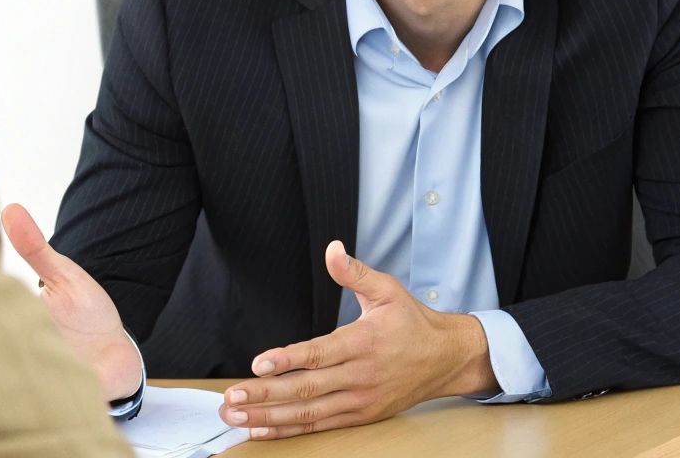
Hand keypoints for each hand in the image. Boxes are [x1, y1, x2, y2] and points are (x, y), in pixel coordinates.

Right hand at [0, 203, 143, 402]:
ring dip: (2, 366)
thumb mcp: (62, 275)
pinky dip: (31, 393)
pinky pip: (32, 400)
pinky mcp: (50, 397)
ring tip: (17, 354)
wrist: (118, 356)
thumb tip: (10, 209)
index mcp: (10, 319)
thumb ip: (35, 249)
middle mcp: (12, 349)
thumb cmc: (86, 315)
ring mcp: (29, 375)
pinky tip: (39, 381)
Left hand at [219, 241, 497, 439]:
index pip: (319, 354)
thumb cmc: (413, 323)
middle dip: (266, 395)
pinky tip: (262, 429)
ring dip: (270, 417)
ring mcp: (360, 400)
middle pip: (307, 389)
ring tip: (237, 416)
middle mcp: (360, 376)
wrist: (446, 359)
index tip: (258, 364)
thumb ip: (355, 273)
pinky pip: (320, 425)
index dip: (287, 360)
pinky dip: (289, 429)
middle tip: (233, 397)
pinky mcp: (360, 416)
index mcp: (363, 343)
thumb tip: (333, 249)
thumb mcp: (388, 290)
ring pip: (309, 413)